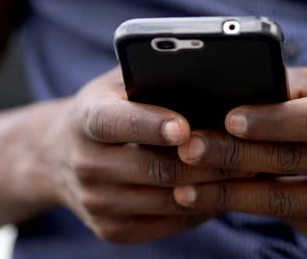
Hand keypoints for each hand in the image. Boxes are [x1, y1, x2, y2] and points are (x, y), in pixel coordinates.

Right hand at [45, 68, 247, 242]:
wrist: (59, 158)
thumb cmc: (106, 112)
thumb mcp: (117, 85)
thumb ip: (151, 77)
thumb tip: (208, 77)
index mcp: (86, 119)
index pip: (117, 122)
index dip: (151, 124)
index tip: (185, 127)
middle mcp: (85, 164)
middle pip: (155, 168)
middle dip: (206, 161)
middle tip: (247, 152)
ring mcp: (95, 202)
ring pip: (167, 201)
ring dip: (210, 188)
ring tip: (243, 173)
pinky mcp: (109, 229)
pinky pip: (165, 225)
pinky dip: (197, 211)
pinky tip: (217, 194)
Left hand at [174, 66, 306, 248]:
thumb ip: (305, 88)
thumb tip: (249, 87)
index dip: (271, 120)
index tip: (228, 119)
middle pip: (291, 162)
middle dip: (232, 158)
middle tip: (188, 152)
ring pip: (286, 201)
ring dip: (231, 196)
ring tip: (188, 191)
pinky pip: (297, 222)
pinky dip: (255, 211)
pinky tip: (224, 202)